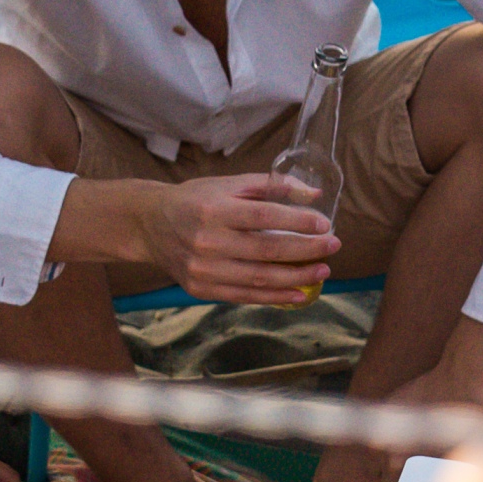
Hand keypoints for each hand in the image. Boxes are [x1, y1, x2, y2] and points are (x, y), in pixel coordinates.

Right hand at [137, 174, 339, 305]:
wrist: (150, 225)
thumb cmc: (195, 200)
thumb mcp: (228, 184)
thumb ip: (270, 186)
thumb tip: (314, 193)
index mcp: (213, 209)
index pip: (264, 217)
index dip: (297, 222)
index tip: (324, 224)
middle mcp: (207, 241)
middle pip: (267, 250)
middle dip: (306, 251)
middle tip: (332, 247)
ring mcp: (203, 269)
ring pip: (259, 278)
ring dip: (296, 277)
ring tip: (322, 271)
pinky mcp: (201, 288)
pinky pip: (244, 296)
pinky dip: (275, 298)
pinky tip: (298, 294)